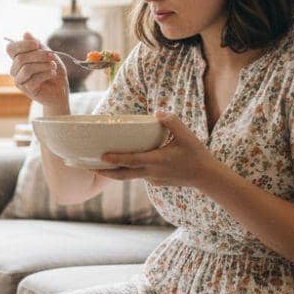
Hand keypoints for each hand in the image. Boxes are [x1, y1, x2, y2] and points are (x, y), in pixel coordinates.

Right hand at [6, 32, 67, 109]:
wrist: (61, 89)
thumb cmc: (54, 71)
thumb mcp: (48, 55)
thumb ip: (38, 46)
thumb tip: (26, 33)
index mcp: (19, 58)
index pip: (10, 49)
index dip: (22, 45)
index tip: (36, 44)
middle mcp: (16, 70)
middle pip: (20, 58)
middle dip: (38, 55)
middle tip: (52, 56)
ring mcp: (20, 81)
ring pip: (26, 69)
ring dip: (43, 65)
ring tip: (53, 66)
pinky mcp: (27, 90)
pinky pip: (32, 80)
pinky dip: (45, 74)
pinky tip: (52, 74)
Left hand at [95, 112, 222, 188]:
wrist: (206, 176)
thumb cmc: (196, 154)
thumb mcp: (186, 135)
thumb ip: (171, 122)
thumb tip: (157, 112)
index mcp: (155, 161)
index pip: (130, 161)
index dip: (114, 159)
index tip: (100, 156)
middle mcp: (150, 173)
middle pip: (121, 175)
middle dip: (103, 172)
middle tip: (87, 167)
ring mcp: (152, 179)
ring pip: (128, 176)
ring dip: (113, 172)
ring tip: (98, 166)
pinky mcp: (155, 182)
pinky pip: (138, 176)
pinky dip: (128, 171)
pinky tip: (123, 164)